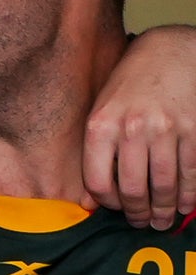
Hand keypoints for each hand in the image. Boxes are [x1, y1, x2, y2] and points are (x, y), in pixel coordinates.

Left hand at [87, 24, 195, 228]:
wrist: (171, 50)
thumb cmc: (131, 84)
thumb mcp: (101, 110)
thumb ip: (95, 152)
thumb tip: (89, 201)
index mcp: (101, 126)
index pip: (98, 182)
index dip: (107, 203)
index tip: (114, 209)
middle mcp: (133, 129)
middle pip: (134, 189)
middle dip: (138, 213)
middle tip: (142, 223)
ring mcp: (167, 130)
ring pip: (165, 184)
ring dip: (166, 209)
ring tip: (164, 220)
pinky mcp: (195, 130)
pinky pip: (191, 171)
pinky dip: (191, 194)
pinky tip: (187, 205)